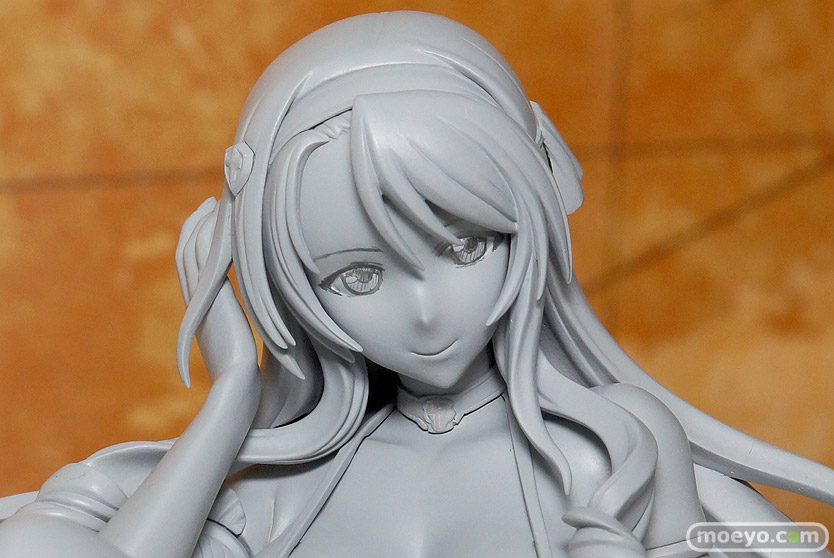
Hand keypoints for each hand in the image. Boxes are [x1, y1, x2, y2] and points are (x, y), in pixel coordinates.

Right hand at [175, 197, 256, 383]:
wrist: (237, 381)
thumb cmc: (244, 366)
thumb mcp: (240, 332)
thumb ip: (240, 313)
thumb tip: (261, 298)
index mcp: (199, 307)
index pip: (190, 263)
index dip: (195, 237)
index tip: (209, 218)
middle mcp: (194, 299)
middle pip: (186, 249)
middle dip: (197, 222)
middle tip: (211, 202)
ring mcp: (198, 297)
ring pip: (193, 247)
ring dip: (205, 222)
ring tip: (220, 204)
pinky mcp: (209, 294)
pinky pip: (204, 255)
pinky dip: (211, 233)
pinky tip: (228, 221)